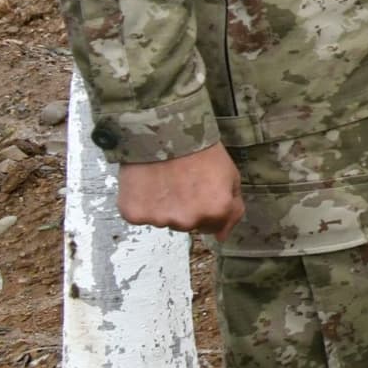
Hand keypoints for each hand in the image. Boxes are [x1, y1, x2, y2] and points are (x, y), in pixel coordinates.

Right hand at [117, 143, 240, 235]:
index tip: (202, 192)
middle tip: (182, 182)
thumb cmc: (199, 150)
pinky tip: (147, 184)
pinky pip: (141, 215)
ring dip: (165, 206)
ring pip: (164, 220)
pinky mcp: (134, 214)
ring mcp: (159, 219)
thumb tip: (221, 236)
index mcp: (216, 211)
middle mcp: (188, 221)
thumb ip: (232, 209)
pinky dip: (142, 203)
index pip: (215, 228)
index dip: (209, 208)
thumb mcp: (230, 176)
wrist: (163, 131)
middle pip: (188, 225)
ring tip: (164, 180)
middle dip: (187, 208)